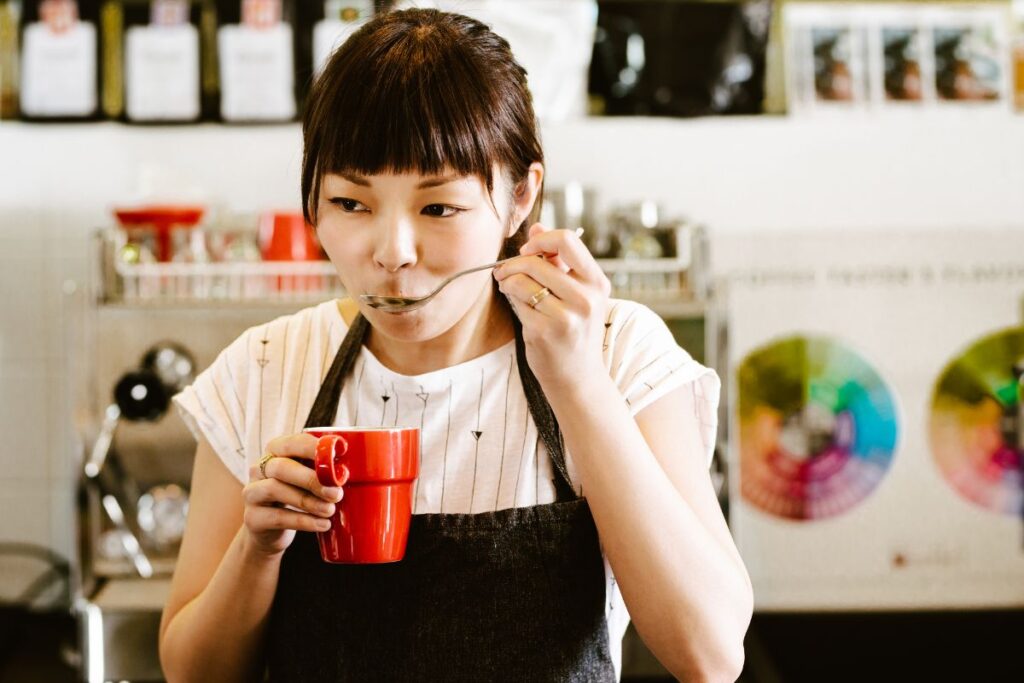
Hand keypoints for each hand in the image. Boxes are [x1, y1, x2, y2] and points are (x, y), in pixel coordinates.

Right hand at [242, 433, 346, 556]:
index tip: (337, 455)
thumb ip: (322, 471)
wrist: (270, 532)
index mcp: (275, 452)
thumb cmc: (296, 496)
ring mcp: (252, 493)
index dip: (312, 448)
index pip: (290, 443)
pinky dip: (304, 521)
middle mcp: (258, 469)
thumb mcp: (307, 480)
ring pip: (276, 490)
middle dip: (311, 479)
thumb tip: (347, 471)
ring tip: (330, 510)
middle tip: (336, 493)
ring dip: (308, 501)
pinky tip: (322, 525)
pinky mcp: (253, 518)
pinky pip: (278, 517)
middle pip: (281, 467)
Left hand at [493, 224, 610, 387]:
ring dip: (508, 281)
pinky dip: (512, 301)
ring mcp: (566, 317)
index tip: (528, 251)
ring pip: (522, 281)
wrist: (578, 378)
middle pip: (537, 260)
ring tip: (509, 288)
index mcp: (597, 283)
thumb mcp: (577, 294)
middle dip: (513, 263)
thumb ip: (558, 261)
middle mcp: (586, 298)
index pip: (568, 240)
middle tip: (503, 272)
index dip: (541, 240)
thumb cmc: (575, 332)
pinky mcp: (545, 332)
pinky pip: (517, 303)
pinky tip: (518, 308)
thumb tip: (537, 227)